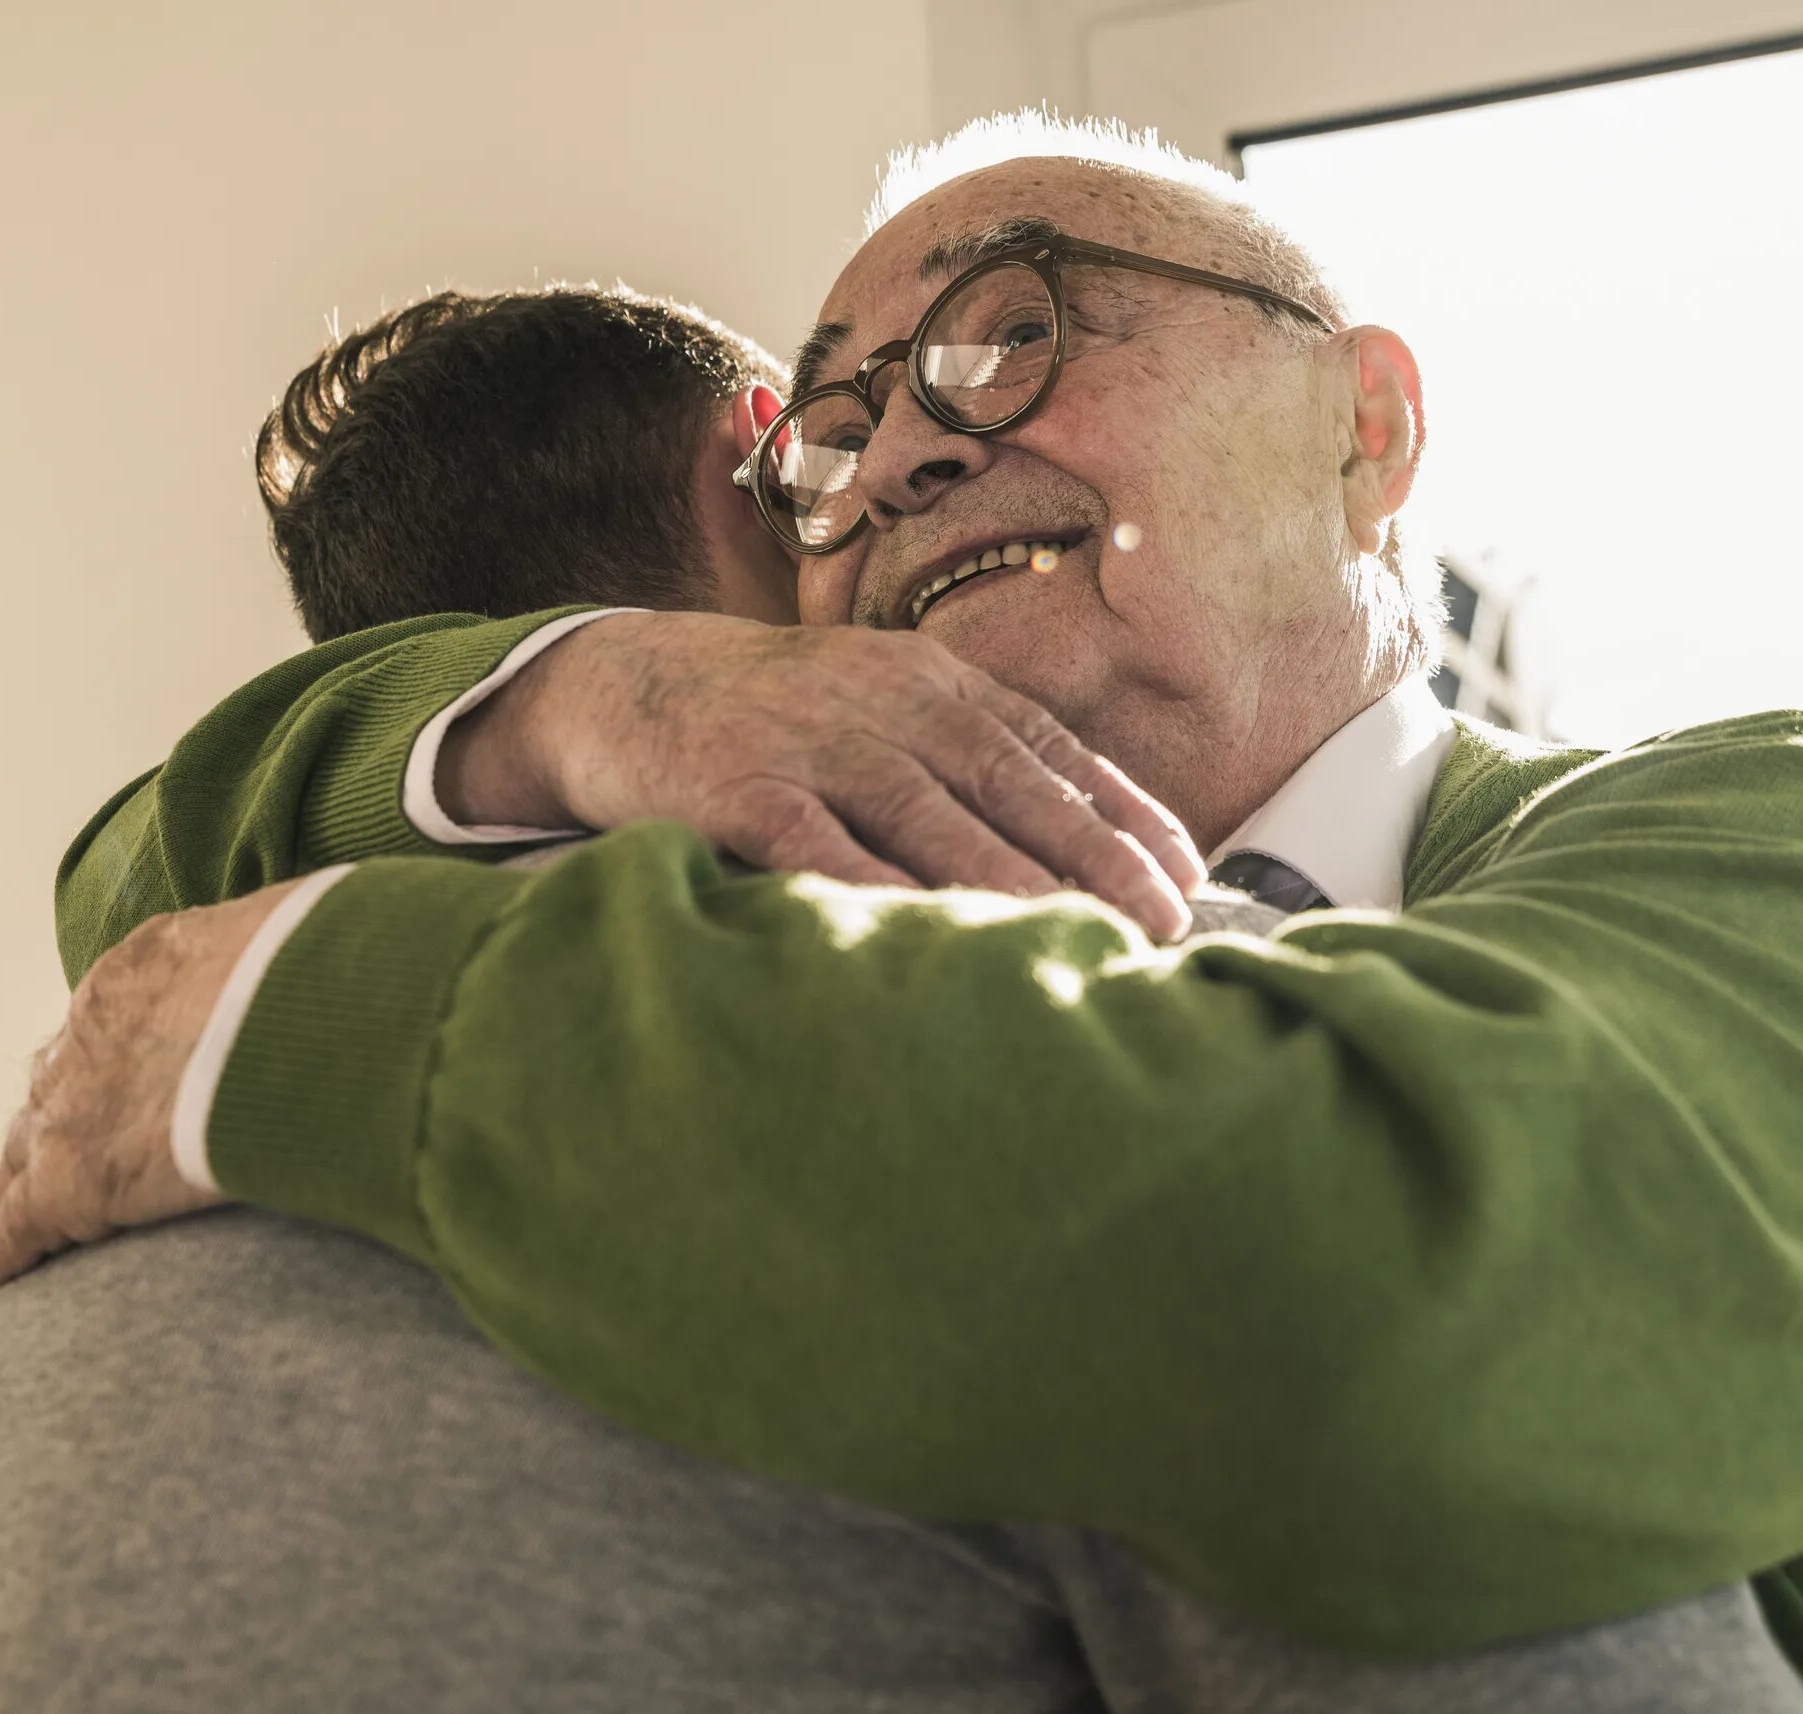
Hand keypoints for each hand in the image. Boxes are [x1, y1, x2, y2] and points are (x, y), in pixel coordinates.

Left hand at [0, 882, 301, 1287]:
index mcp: (151, 963)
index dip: (113, 1060)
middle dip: (61, 1118)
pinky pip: (25, 1218)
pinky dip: (13, 1245)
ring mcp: (75, 1101)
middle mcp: (97, 1025)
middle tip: (58, 1152)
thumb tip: (342, 988)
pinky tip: (2, 1273)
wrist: (310, 1024)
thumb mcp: (314, 947)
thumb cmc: (335, 978)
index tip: (122, 1084)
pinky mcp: (74, 1177)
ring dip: (26, 1179)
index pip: (114, 1019)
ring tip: (19, 1214)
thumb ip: (302, 974)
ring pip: (29, 1148)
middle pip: (59, 1082)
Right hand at [439, 613, 1204, 938]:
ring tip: (1077, 942)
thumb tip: (1075, 847)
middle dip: (1094, 857)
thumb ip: (959, 759)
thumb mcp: (873, 708)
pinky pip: (816, 847)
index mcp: (928, 682)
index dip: (1122, 814)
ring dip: (1009, 882)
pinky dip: (874, 891)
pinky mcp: (735, 786)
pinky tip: (926, 937)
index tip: (1184, 877)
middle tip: (1162, 925)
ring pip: (927, 816)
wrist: (618, 682)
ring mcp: (808, 741)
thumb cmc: (768, 719)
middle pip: (1007, 784)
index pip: (1048, 749)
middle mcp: (881, 702)